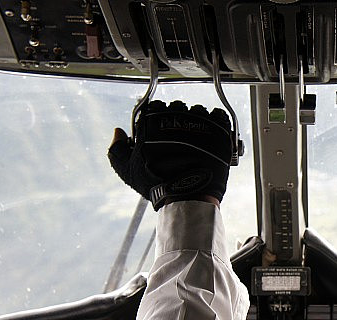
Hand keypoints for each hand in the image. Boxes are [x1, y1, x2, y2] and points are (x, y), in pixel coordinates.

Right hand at [108, 100, 231, 209]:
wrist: (188, 195)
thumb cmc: (158, 184)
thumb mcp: (127, 171)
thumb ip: (116, 149)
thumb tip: (118, 132)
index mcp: (151, 120)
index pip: (155, 107)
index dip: (160, 120)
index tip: (164, 133)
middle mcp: (174, 115)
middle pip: (178, 107)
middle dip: (179, 120)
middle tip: (182, 139)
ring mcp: (197, 120)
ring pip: (198, 110)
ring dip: (199, 121)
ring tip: (199, 140)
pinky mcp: (217, 128)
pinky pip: (219, 115)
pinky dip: (218, 122)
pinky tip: (213, 136)